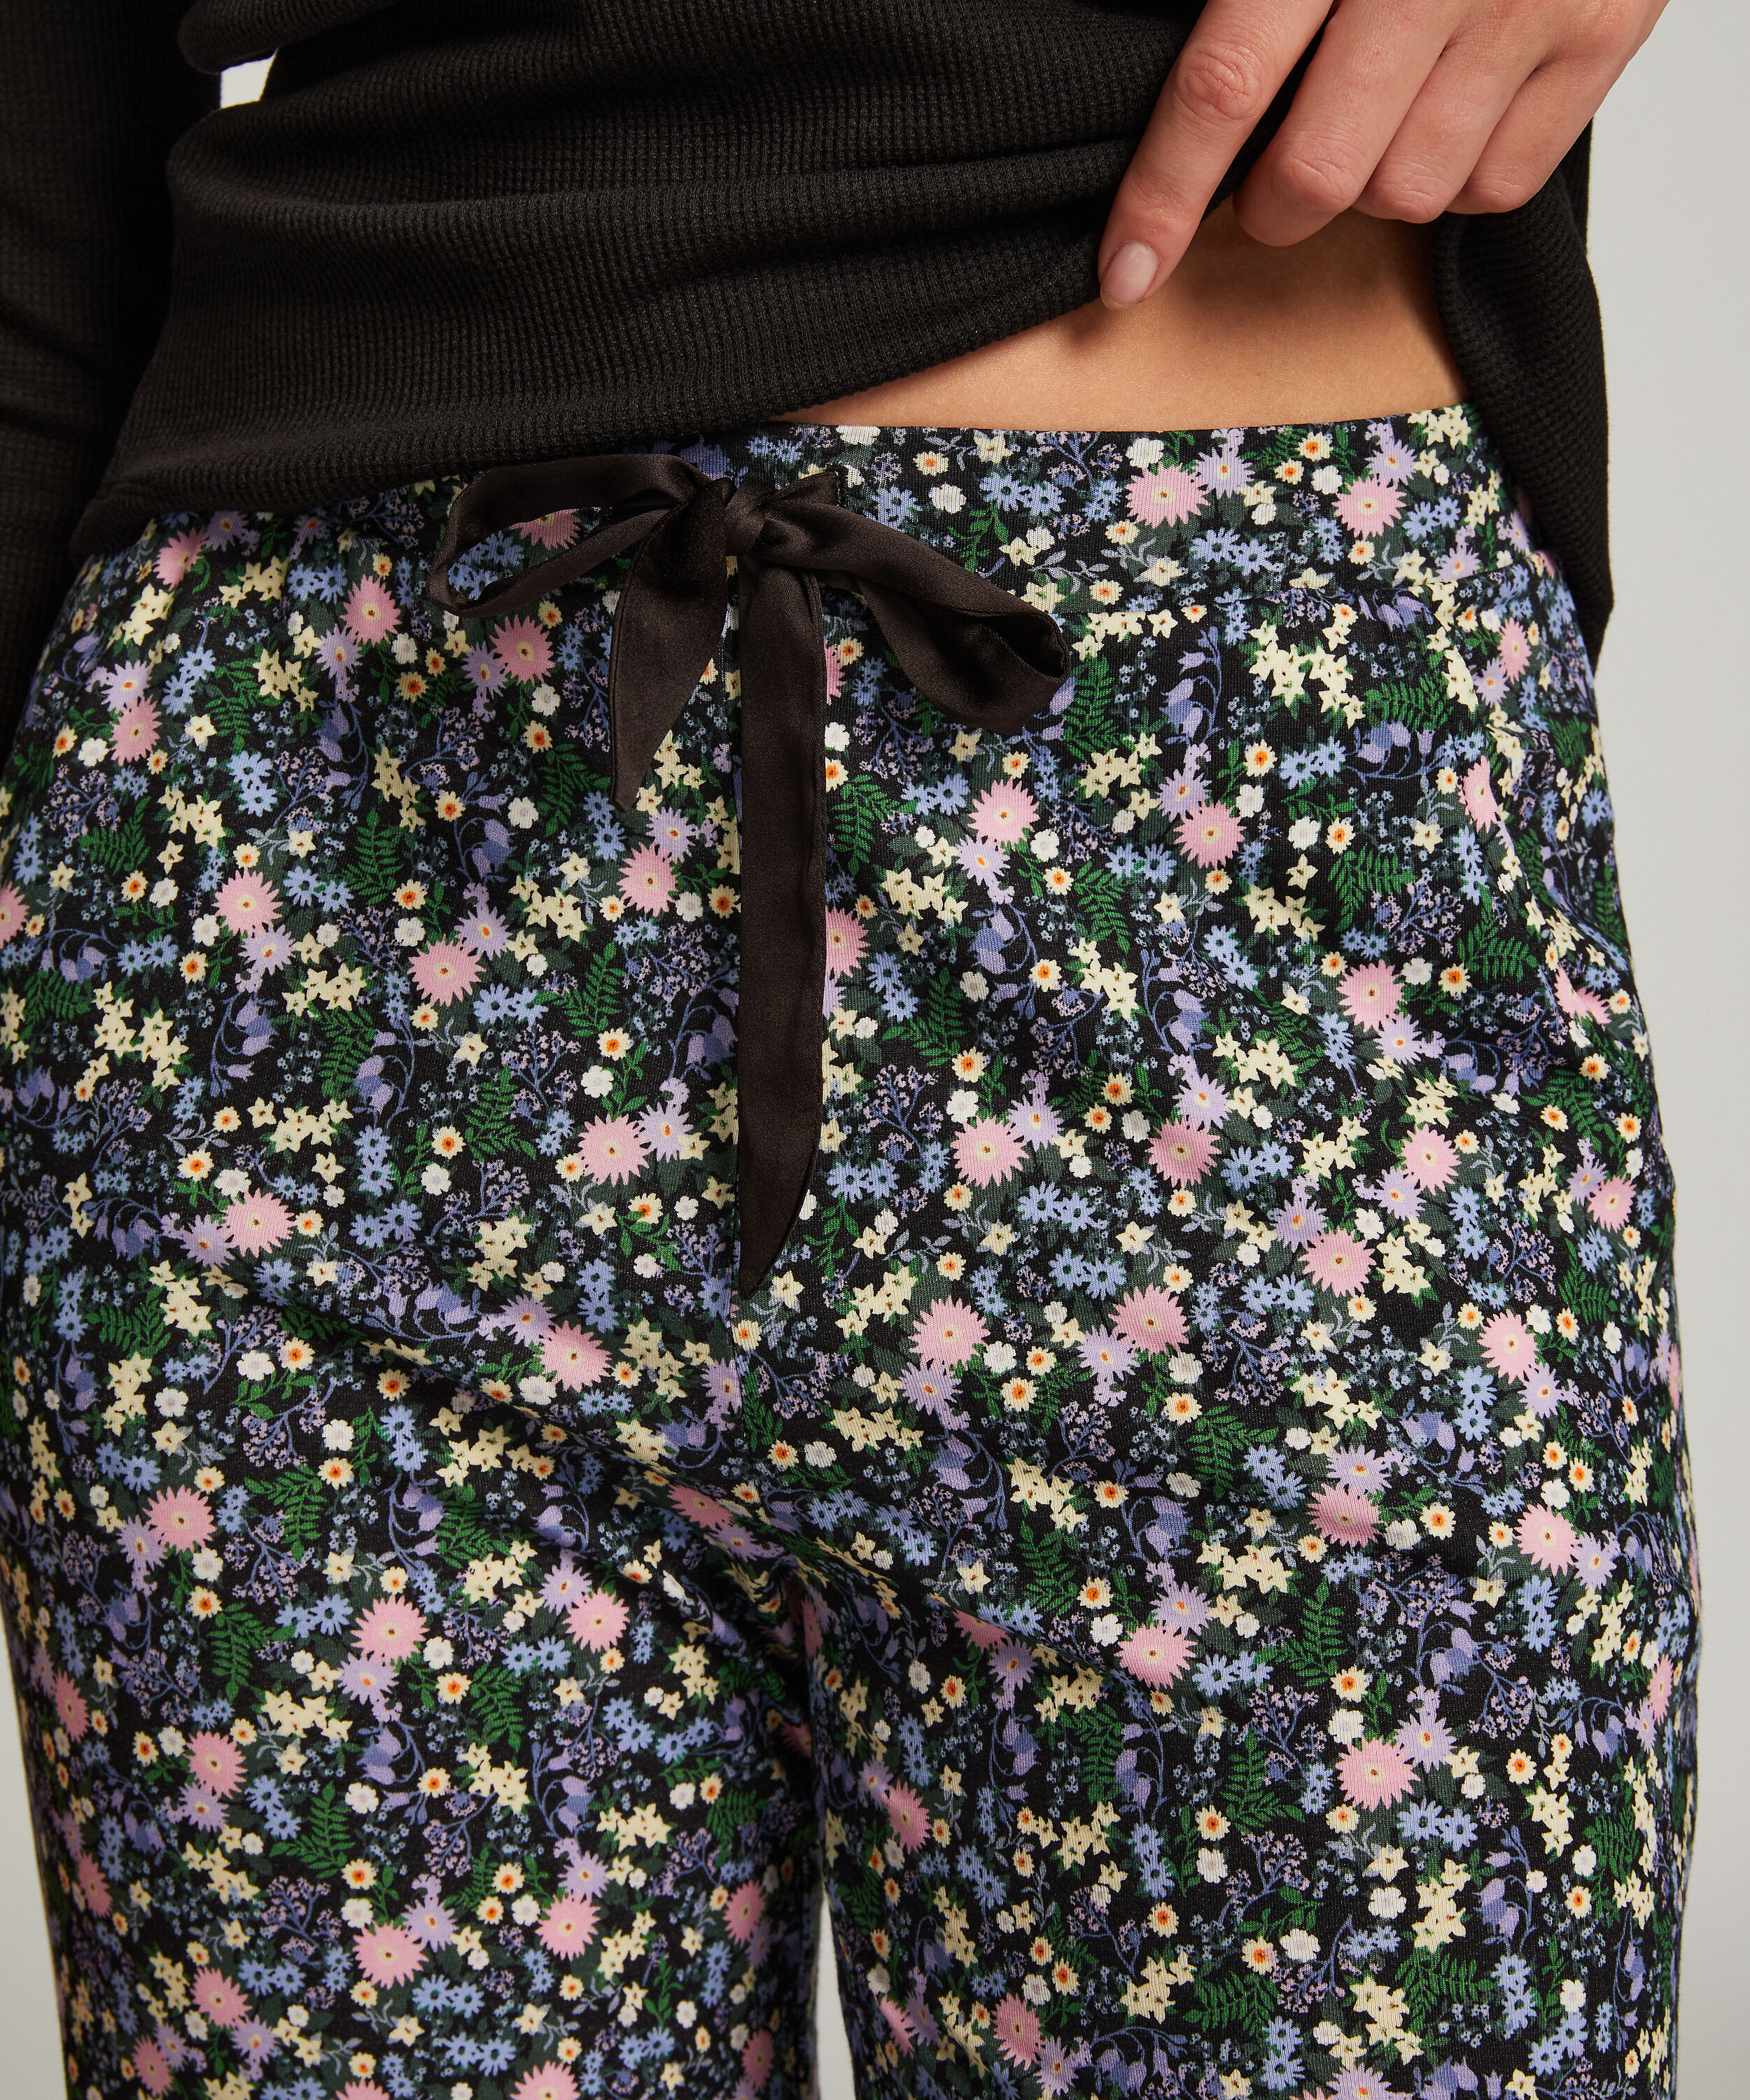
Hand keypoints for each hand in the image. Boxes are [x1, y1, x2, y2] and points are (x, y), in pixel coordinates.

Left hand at [1098, 0, 1667, 305]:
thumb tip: (1174, 86)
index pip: (1224, 85)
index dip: (1163, 196)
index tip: (1124, 273)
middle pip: (1318, 174)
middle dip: (1272, 202)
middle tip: (1270, 174)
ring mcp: (1528, 7)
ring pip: (1407, 193)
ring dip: (1370, 183)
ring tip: (1374, 116)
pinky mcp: (1601, 36)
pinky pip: (1495, 185)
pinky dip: (1456, 176)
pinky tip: (1445, 111)